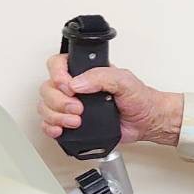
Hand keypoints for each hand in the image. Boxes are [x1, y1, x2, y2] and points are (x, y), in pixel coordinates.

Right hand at [38, 54, 184, 147]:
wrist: (147, 122)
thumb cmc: (140, 99)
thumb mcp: (125, 80)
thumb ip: (102, 76)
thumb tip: (78, 82)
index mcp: (86, 71)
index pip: (57, 64)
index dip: (57, 75)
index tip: (69, 87)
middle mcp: (76, 87)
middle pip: (47, 88)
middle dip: (59, 101)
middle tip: (78, 108)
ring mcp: (72, 105)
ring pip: (46, 107)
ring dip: (56, 116)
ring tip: (77, 121)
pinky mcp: (72, 123)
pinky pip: (49, 124)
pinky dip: (50, 127)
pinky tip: (60, 130)